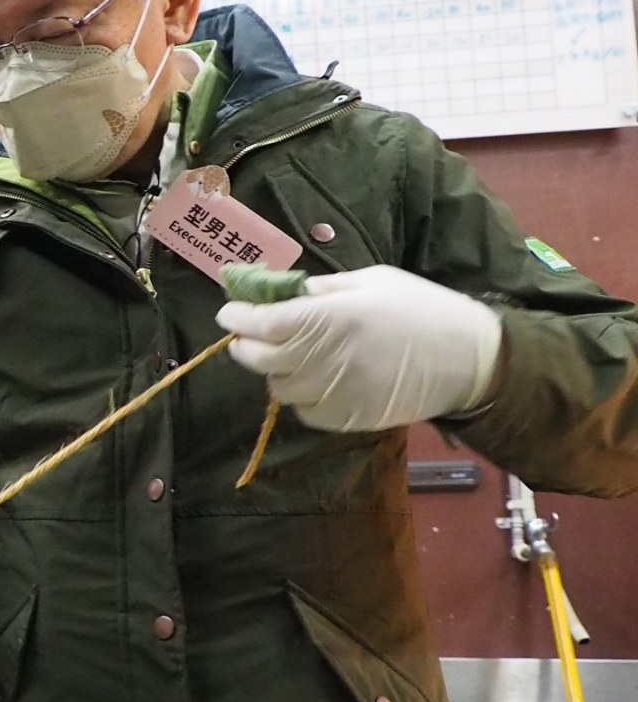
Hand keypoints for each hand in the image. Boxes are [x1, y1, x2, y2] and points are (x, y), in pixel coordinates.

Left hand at [215, 266, 501, 431]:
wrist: (470, 360)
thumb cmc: (423, 309)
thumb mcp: (372, 282)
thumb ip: (321, 290)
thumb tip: (280, 293)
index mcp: (332, 318)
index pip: (264, 323)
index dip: (239, 317)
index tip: (229, 312)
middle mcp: (326, 359)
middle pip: (260, 359)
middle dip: (246, 344)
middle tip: (248, 333)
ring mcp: (335, 394)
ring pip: (278, 388)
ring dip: (274, 371)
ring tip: (288, 355)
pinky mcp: (346, 419)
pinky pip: (304, 411)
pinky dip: (299, 396)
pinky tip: (314, 379)